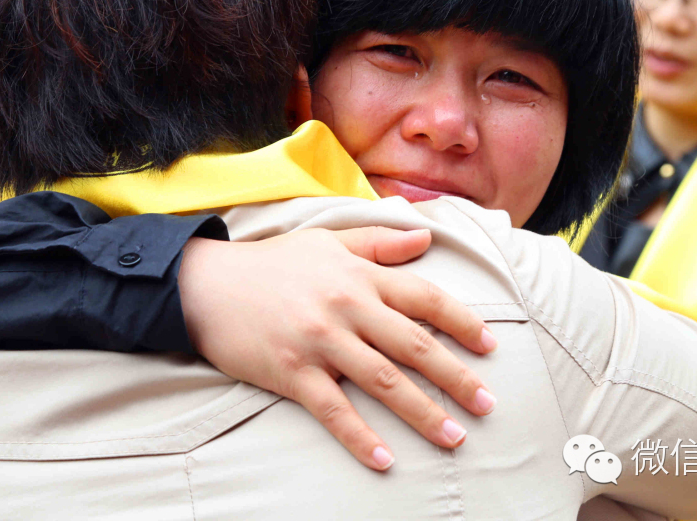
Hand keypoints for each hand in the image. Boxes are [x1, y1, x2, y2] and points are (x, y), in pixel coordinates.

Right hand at [179, 227, 497, 470]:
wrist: (205, 284)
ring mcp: (320, 343)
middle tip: (488, 404)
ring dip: (423, 412)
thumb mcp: (328, 241)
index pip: (425, 298)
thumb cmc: (272, 263)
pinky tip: (387, 459)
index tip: (491, 345)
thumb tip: (425, 236)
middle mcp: (346, 308)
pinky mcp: (292, 373)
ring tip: (454, 437)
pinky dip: (361, 438)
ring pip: (383, 382)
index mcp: (359, 276)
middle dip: (456, 376)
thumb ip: (380, 242)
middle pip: (414, 345)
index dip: (463, 321)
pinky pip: (334, 411)